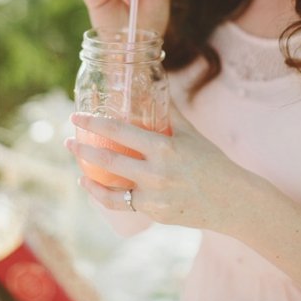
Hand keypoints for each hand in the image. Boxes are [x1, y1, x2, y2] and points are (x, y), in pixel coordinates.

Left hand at [64, 102, 250, 231]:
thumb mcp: (190, 134)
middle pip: (108, 159)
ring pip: (110, 187)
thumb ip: (170, 114)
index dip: (93, 122)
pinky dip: (101, 195)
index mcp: (164, 147)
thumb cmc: (211, 162)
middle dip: (82, 149)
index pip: (119, 130)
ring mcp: (155, 196)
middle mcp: (157, 172)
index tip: (75, 116)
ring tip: (75, 167)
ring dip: (87, 176)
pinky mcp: (155, 213)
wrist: (233, 201)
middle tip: (67, 141)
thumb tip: (155, 87)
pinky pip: (121, 204)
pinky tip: (90, 186)